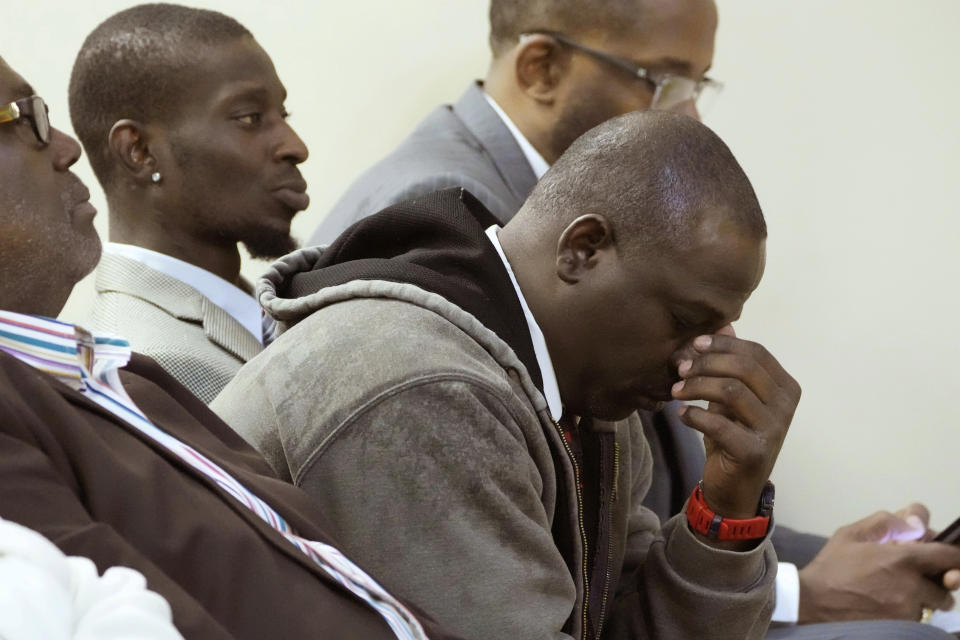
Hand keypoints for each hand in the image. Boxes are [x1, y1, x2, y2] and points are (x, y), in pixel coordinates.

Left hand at [672, 330, 799, 518]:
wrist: (734, 488)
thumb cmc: (732, 435)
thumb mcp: (730, 396)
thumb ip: (730, 362)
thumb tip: (724, 323)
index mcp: (785, 387)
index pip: (756, 352)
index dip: (724, 344)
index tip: (695, 344)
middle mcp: (786, 406)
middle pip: (744, 367)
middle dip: (707, 363)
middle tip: (681, 369)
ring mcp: (773, 430)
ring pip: (731, 391)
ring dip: (697, 386)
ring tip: (676, 391)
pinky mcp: (754, 452)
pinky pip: (719, 423)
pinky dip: (694, 415)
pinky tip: (682, 415)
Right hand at [798, 509, 959, 622]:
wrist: (813, 602)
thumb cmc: (832, 566)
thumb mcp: (851, 534)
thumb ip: (886, 522)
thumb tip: (916, 520)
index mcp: (902, 559)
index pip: (949, 556)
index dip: (952, 553)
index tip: (944, 553)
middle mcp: (912, 586)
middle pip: (947, 583)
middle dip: (937, 576)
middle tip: (917, 573)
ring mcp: (908, 610)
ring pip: (935, 602)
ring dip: (927, 595)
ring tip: (902, 590)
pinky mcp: (902, 626)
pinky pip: (920, 616)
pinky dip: (912, 609)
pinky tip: (890, 603)